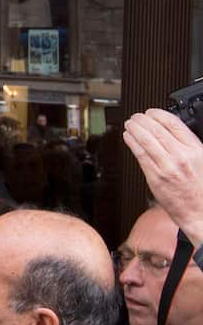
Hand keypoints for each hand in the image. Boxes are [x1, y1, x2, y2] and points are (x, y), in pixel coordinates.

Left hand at [124, 109, 202, 242]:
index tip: (151, 112)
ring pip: (146, 141)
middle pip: (157, 130)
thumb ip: (190, 145)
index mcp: (196, 150)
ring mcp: (167, 167)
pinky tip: (128, 138)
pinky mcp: (155, 178)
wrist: (200, 212)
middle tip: (136, 116)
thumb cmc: (202, 188)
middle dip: (143, 120)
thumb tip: (173, 131)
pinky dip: (132, 143)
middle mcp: (181, 157)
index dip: (158, 115)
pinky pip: (140, 155)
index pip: (174, 124)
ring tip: (130, 124)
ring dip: (135, 129)